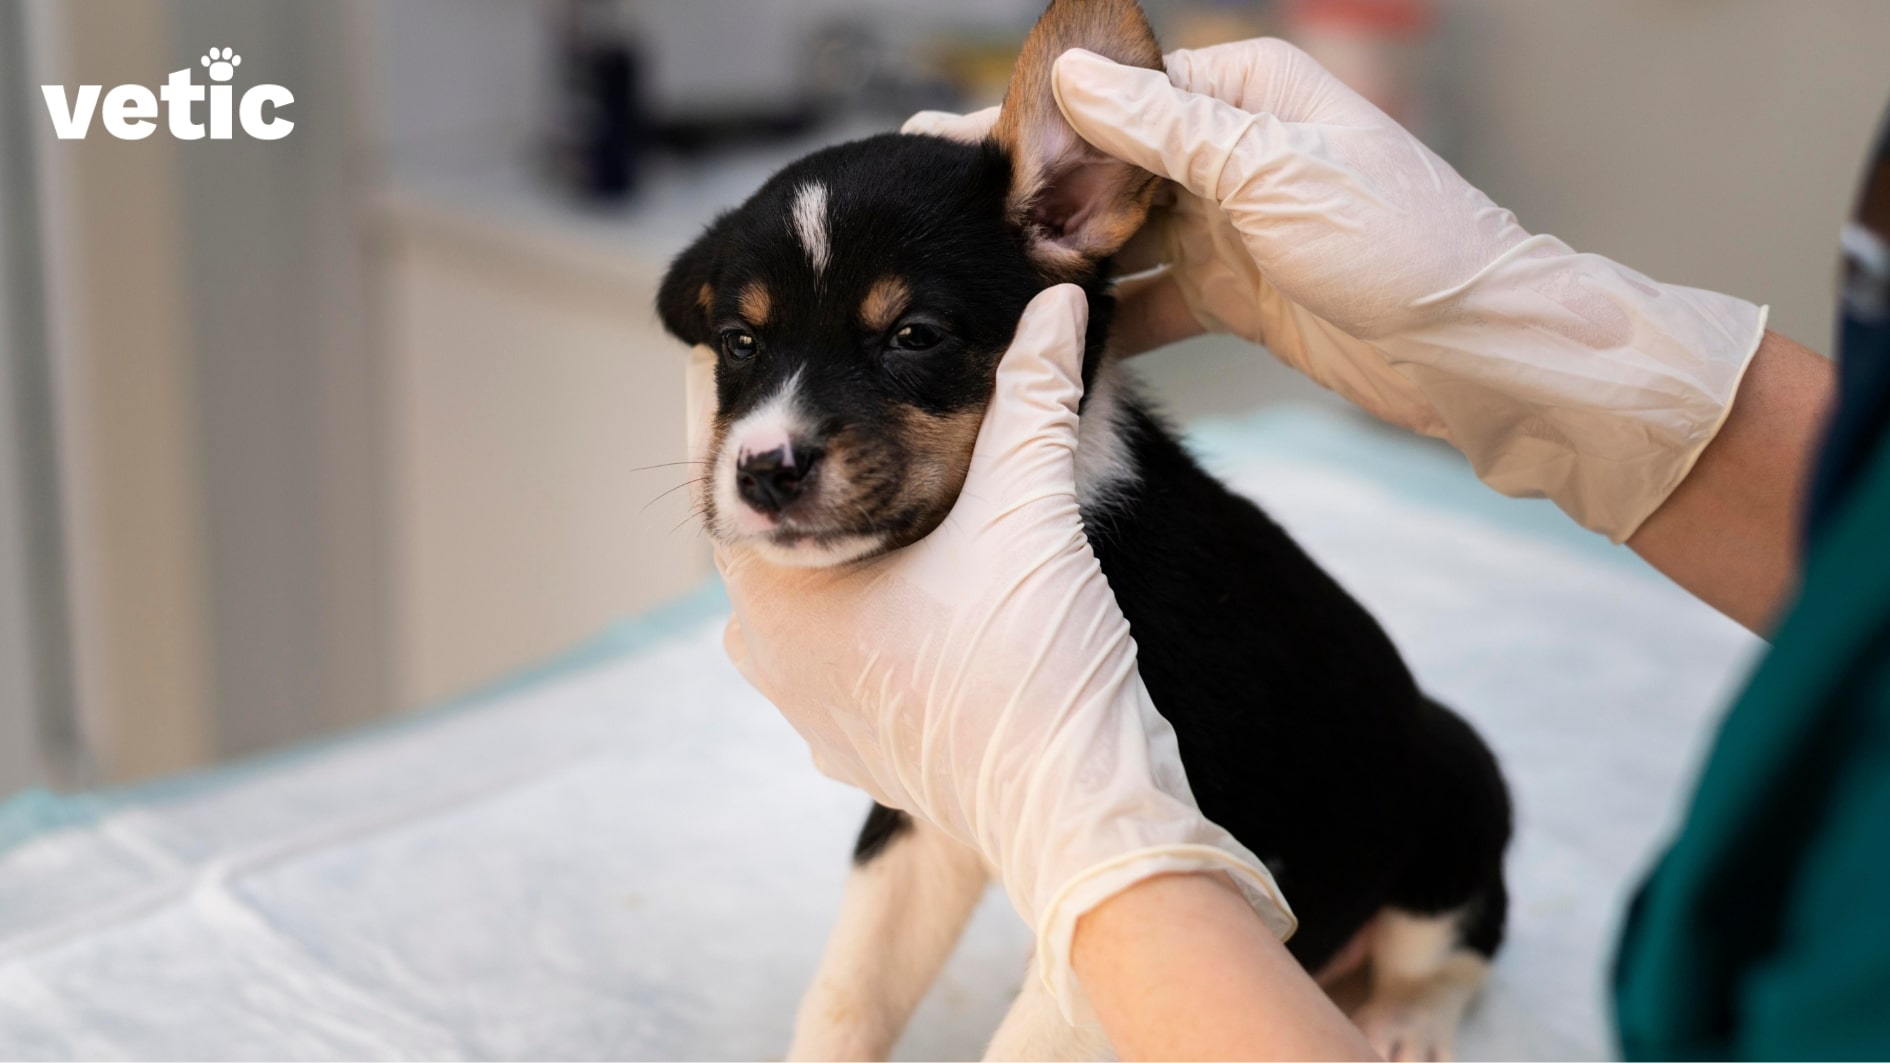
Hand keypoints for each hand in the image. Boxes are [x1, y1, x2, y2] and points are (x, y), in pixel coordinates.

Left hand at [687, 286, 1291, 1016]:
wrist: (1080, 817)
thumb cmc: (1036, 669)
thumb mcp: (1030, 508)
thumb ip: (1036, 390)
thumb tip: (1056, 299)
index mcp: (776, 595)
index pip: (731, 465)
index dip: (745, 387)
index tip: (752, 324)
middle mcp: (770, 658)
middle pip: (773, 527)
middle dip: (812, 459)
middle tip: (840, 382)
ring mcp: (809, 712)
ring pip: (808, 590)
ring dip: (845, 533)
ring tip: (893, 473)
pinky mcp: (856, 747)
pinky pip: (843, 648)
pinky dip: (872, 599)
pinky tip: (926, 572)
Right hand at [909, 39, 1765, 542]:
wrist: (1482, 355)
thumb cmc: (1407, 249)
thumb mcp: (1276, 174)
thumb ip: (1168, 129)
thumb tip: (1073, 78)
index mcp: (1249, 93)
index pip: (1117, 89)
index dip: (1032, 118)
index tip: (948, 142)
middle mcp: (1236, 151)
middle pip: (1107, 162)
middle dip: (1032, 194)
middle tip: (941, 224)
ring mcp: (1234, 225)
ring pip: (1120, 234)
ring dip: (1062, 262)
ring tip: (982, 286)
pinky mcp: (1237, 295)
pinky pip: (1150, 300)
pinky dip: (1106, 318)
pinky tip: (1052, 340)